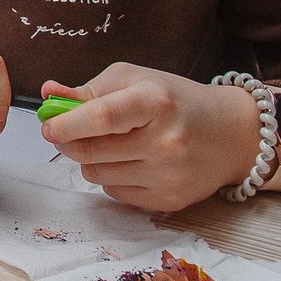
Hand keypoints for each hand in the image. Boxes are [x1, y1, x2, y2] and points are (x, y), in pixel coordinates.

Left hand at [38, 64, 267, 210]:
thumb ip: (90, 89)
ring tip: (112, 144)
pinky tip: (132, 162)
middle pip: (92, 151)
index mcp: (155, 101)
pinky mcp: (170, 200)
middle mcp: (165, 141)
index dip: (67, 124)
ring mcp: (169, 175)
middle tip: (64, 132)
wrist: (232, 134)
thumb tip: (48, 93)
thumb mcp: (137, 80)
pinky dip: (112, 178)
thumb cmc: (177, 101)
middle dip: (69, 142)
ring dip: (91, 160)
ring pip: (97, 175)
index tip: (49, 125)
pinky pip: (115, 193)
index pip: (102, 117)